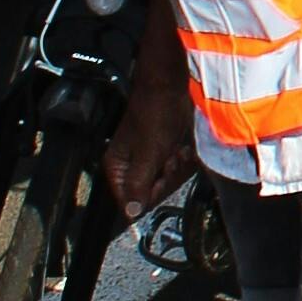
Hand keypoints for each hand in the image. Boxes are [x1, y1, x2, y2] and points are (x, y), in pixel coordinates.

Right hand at [103, 80, 193, 219]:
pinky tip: (182, 146)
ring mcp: (149, 159)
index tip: (160, 177)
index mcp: (118, 168)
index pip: (130, 201)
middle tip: (168, 157)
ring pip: (168, 181)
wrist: (171, 87)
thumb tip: (131, 213)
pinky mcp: (165, 152)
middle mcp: (131, 166)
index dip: (150, 194)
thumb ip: (140, 184)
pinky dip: (183, 159)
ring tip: (174, 148)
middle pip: (152, 193)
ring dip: (177, 166)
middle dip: (166, 177)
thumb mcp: (149, 152)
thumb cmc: (155, 112)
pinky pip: (177, 168)